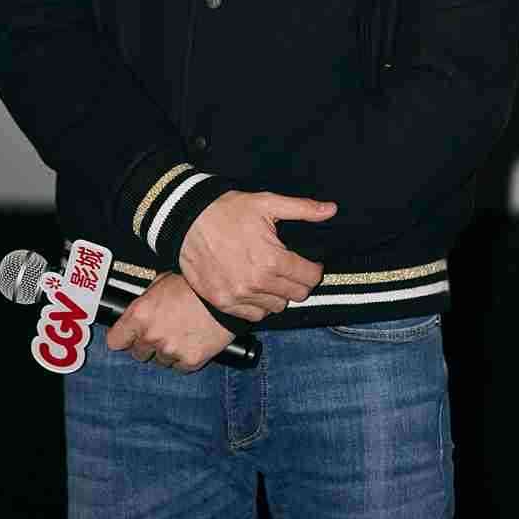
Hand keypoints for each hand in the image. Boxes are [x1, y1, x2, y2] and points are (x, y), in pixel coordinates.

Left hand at [105, 272, 235, 372]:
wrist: (224, 293)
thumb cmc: (194, 284)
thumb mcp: (162, 281)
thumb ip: (146, 300)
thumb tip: (139, 309)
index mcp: (140, 315)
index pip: (115, 341)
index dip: (124, 337)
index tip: (129, 336)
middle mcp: (152, 336)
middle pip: (138, 353)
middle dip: (148, 343)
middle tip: (163, 329)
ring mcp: (171, 350)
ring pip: (160, 361)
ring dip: (167, 351)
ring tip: (182, 331)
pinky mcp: (190, 360)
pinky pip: (179, 366)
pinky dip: (185, 357)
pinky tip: (192, 340)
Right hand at [179, 189, 336, 321]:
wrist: (187, 221)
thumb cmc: (228, 210)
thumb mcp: (267, 203)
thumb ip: (302, 209)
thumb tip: (331, 210)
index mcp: (272, 260)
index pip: (309, 278)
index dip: (313, 269)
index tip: (309, 264)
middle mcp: (257, 283)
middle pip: (296, 296)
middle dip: (299, 282)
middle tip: (290, 270)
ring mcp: (238, 296)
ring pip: (276, 308)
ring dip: (279, 295)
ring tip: (271, 277)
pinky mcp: (222, 303)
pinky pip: (253, 316)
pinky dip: (258, 305)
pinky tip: (254, 288)